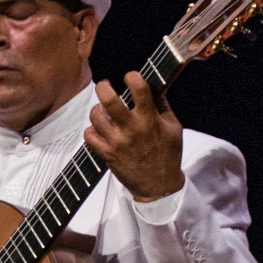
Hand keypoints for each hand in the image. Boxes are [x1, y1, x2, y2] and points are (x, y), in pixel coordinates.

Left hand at [84, 70, 184, 201]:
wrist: (158, 185)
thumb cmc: (168, 155)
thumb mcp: (173, 128)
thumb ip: (163, 106)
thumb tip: (155, 86)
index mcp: (149, 120)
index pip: (139, 89)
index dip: (132, 77)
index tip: (130, 76)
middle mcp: (130, 129)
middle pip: (108, 100)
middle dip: (103, 87)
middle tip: (104, 86)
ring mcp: (116, 142)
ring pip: (95, 116)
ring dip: (98, 110)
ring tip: (103, 111)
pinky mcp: (106, 154)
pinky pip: (89, 135)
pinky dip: (91, 130)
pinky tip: (99, 129)